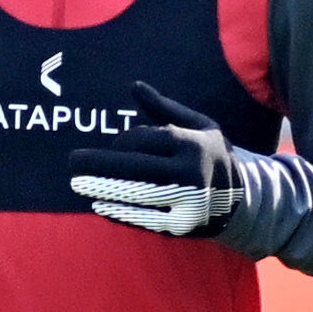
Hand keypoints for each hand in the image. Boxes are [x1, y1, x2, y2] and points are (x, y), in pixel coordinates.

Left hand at [69, 82, 241, 236]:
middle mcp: (189, 173)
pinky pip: (142, 218)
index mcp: (192, 145)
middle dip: (98, 165)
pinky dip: (118, 212)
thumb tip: (135, 86)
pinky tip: (99, 205)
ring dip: (102, 189)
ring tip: (78, 184)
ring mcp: (184, 203)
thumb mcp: (197, 124)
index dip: (123, 143)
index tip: (113, 145)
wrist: (240, 198)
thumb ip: (163, 108)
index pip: (145, 141)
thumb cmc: (209, 154)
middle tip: (72, 162)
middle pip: (134, 168)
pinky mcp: (179, 226)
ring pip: (134, 195)